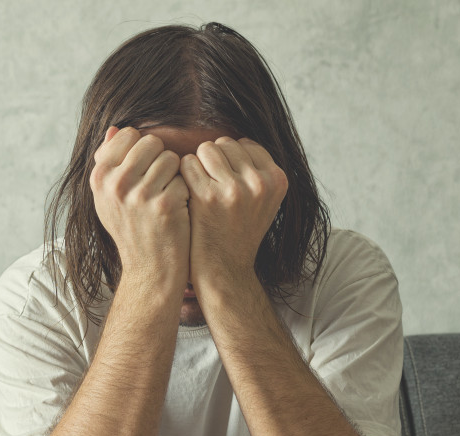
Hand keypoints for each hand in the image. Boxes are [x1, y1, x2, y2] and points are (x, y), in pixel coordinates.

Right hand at [90, 126, 190, 290]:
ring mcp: (138, 195)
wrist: (149, 269)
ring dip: (175, 176)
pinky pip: (183, 178)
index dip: (143, 151)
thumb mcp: (110, 197)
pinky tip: (177, 211)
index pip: (129, 135)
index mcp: (99, 177)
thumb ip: (110, 161)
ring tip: (167, 198)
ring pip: (171, 158)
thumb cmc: (133, 229)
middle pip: (152, 142)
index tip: (143, 173)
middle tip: (159, 186)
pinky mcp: (164, 205)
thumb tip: (115, 128)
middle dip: (161, 160)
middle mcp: (115, 184)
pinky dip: (185, 192)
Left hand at [179, 137, 287, 291]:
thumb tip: (237, 140)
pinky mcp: (207, 197)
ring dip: (198, 166)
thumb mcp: (262, 202)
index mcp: (277, 180)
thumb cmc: (237, 233)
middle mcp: (259, 183)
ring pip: (206, 149)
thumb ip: (257, 171)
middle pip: (225, 143)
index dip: (229, 161)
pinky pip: (187, 164)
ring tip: (201, 191)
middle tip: (211, 190)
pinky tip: (187, 195)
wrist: (224, 271)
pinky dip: (183, 176)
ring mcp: (234, 189)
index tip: (226, 183)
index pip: (245, 143)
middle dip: (213, 162)